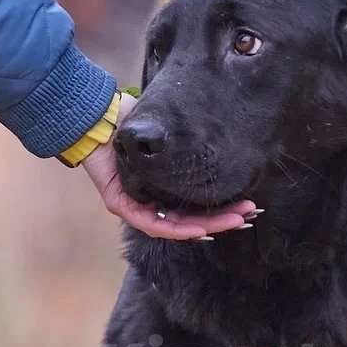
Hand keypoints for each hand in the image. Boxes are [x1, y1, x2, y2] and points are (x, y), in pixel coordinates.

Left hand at [82, 93, 255, 239]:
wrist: (97, 117)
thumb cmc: (128, 122)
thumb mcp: (164, 132)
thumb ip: (184, 142)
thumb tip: (216, 137)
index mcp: (161, 185)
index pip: (194, 203)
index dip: (220, 207)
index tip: (245, 202)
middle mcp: (150, 200)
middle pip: (191, 219)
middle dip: (223, 219)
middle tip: (248, 214)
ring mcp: (135, 206)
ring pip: (177, 226)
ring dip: (209, 226)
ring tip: (236, 219)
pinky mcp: (122, 207)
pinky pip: (154, 225)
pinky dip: (179, 229)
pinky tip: (201, 228)